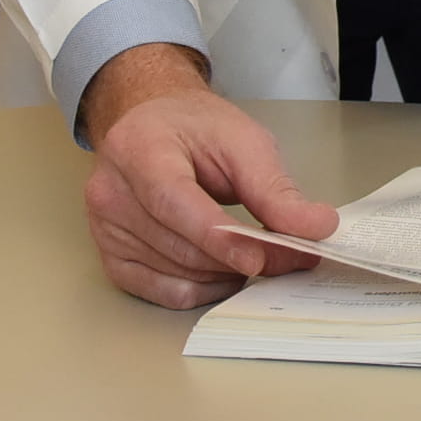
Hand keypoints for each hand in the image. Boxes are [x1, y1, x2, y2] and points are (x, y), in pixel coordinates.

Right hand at [76, 43, 337, 308]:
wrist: (153, 127)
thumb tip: (316, 227)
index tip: (260, 257)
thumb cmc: (194, 130)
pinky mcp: (112, 258)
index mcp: (138, 148)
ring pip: (175, 273)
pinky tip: (224, 270)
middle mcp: (110, 192)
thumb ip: (275, 188)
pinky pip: (162, 292)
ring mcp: (104, 230)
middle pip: (178, 245)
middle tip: (291, 257)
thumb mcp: (243, 141)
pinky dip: (202, 289)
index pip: (172, 201)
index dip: (216, 237)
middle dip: (238, 259)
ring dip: (225, 274)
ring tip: (258, 254)